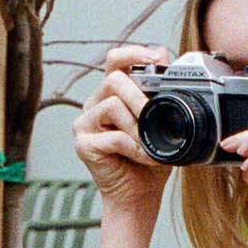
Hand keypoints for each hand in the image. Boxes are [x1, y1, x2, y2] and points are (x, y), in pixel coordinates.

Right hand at [73, 42, 169, 222]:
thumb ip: (162, 89)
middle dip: (139, 97)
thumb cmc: (151, 158)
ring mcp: (85, 124)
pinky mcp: (83, 145)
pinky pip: (113, 136)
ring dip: (138, 127)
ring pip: (112, 105)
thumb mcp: (164, 121)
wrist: (140, 195)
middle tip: (154, 116)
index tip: (155, 57)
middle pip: (113, 80)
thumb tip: (164, 54)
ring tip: (150, 144)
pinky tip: (144, 157)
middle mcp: (95, 104)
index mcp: (112, 93)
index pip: (115, 60)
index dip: (132, 52)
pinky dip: (135, 148)